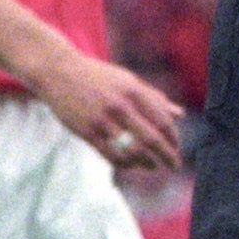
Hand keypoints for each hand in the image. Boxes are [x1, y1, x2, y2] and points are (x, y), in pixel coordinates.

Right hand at [36, 53, 185, 173]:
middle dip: (167, 156)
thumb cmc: (98, 77)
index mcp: (133, 91)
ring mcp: (102, 120)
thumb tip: (179, 114)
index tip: (177, 147)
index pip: (162, 120)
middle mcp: (120, 105)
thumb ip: (153, 97)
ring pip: (132, 150)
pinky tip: (131, 164)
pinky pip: (111, 155)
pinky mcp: (87, 132)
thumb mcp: (128, 81)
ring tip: (152, 166)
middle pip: (151, 138)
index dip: (173, 138)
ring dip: (146, 163)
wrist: (59, 73)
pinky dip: (125, 163)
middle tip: (174, 165)